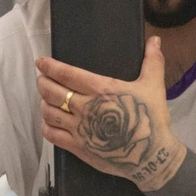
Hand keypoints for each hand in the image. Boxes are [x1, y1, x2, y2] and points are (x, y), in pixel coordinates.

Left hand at [36, 36, 182, 189]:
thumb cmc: (152, 119)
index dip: (50, 67)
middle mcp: (86, 107)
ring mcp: (80, 128)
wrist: (151, 155)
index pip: (67, 74)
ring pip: (49, 112)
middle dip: (42, 82)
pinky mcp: (79, 147)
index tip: (41, 62)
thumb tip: (155, 40)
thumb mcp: (154, 86)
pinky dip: (46, 126)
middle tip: (41, 79)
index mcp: (101, 89)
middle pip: (52, 91)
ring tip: (44, 99)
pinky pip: (52, 135)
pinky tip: (48, 123)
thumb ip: (152, 61)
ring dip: (43, 103)